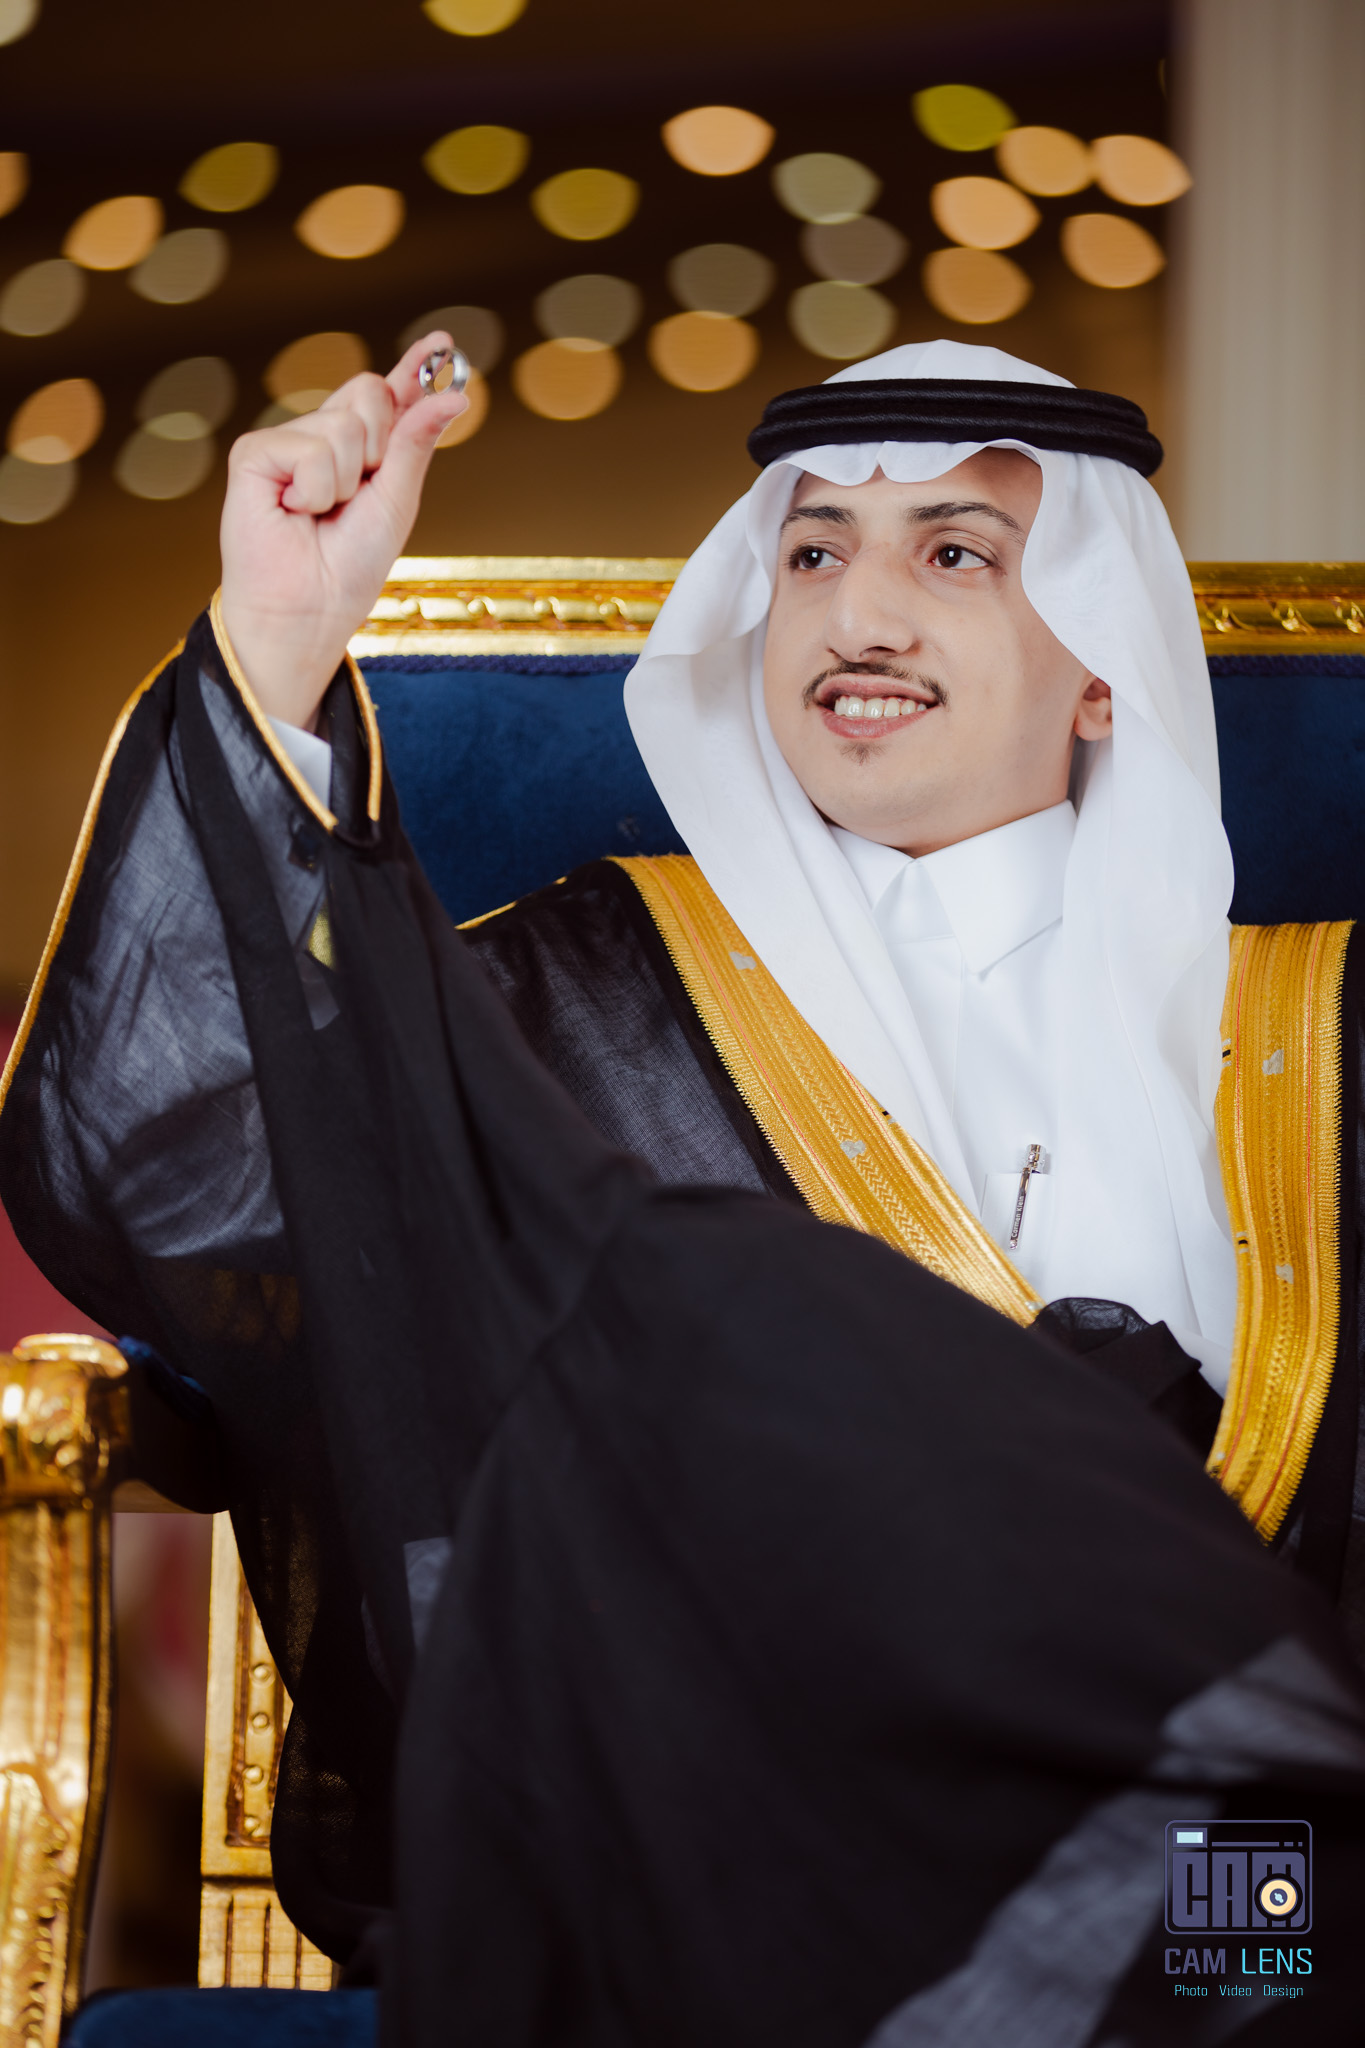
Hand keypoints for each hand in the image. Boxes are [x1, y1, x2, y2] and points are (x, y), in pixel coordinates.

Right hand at [218, 333, 467, 728]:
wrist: (308, 610)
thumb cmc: (349, 568)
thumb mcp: (397, 500)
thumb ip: (415, 443)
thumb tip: (453, 394)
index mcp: (361, 450)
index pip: (391, 397)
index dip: (415, 369)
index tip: (443, 342)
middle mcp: (323, 437)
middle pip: (370, 392)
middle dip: (377, 447)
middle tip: (352, 496)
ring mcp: (287, 442)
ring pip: (341, 423)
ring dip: (344, 481)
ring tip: (318, 514)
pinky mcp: (254, 452)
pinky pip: (308, 446)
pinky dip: (313, 488)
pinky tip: (292, 511)